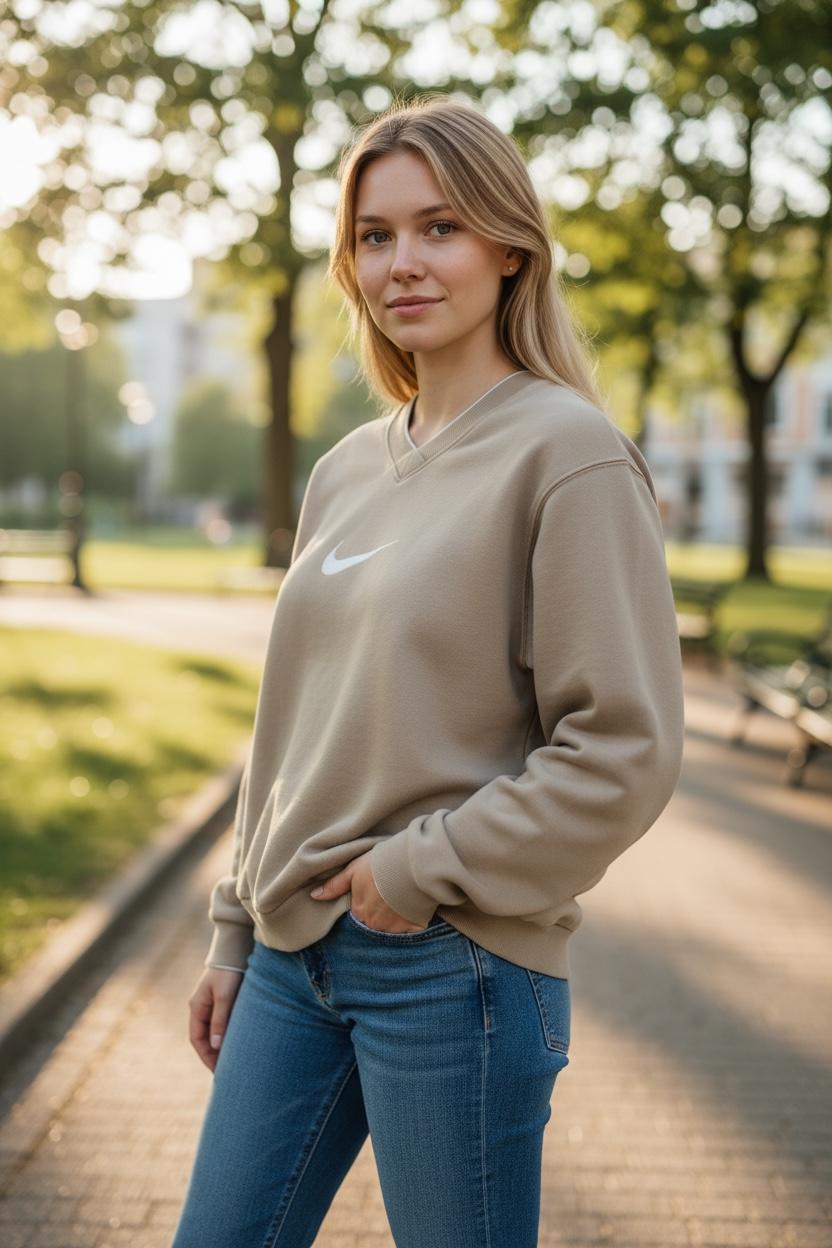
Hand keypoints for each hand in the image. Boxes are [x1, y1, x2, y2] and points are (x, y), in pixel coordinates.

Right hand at [188, 967, 243, 1073]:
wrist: (235, 947)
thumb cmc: (229, 971)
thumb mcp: (224, 996)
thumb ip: (220, 1020)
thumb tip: (216, 1046)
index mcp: (197, 1007)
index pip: (197, 1039)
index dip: (206, 1056)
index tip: (218, 1071)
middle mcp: (202, 1007)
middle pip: (205, 1037)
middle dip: (213, 1054)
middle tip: (227, 1071)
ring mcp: (211, 1003)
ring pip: (214, 1030)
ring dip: (221, 1044)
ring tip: (234, 1060)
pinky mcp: (223, 999)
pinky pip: (222, 1022)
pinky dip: (227, 1034)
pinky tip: (238, 1041)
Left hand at [309, 849, 427, 933]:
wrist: (411, 863)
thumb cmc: (380, 864)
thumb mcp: (353, 870)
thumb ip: (334, 886)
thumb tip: (314, 896)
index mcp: (359, 912)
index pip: (358, 916)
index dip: (364, 906)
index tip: (372, 897)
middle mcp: (375, 925)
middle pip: (374, 924)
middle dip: (378, 916)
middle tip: (386, 900)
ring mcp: (394, 928)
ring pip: (391, 929)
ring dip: (394, 920)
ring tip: (400, 902)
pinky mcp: (413, 927)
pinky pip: (410, 932)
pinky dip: (411, 923)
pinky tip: (412, 910)